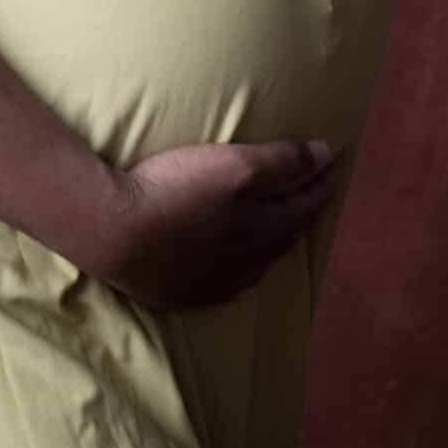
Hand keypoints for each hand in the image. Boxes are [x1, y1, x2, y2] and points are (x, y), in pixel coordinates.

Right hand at [93, 138, 340, 312]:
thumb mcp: (235, 166)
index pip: (304, 205)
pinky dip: (235, 264)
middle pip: (283, 236)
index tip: (333, 164)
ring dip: (268, 241)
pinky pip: (222, 280)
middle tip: (309, 193)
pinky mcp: (181, 292)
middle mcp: (246, 264)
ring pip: (254, 262)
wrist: (114, 232)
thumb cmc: (176, 191)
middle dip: (299, 212)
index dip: (320, 182)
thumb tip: (327, 155)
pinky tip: (226, 259)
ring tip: (271, 224)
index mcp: (264, 232)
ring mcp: (213, 283)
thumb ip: (284, 162)